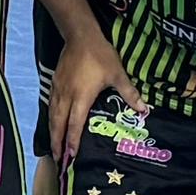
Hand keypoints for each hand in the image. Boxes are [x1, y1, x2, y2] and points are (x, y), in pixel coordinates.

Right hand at [39, 24, 130, 166]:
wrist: (80, 36)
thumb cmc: (100, 55)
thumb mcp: (117, 74)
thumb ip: (129, 93)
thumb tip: (144, 109)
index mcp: (81, 97)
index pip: (75, 123)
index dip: (73, 140)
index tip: (72, 154)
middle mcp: (67, 96)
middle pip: (58, 123)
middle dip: (58, 142)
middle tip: (58, 158)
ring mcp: (58, 89)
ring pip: (52, 115)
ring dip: (52, 132)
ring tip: (54, 146)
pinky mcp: (55, 83)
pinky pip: (50, 105)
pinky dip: (50, 118)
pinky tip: (52, 123)